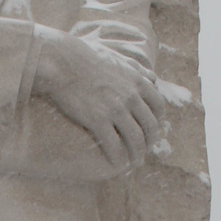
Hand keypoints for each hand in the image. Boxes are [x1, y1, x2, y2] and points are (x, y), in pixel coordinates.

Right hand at [31, 33, 164, 171]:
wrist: (63, 62)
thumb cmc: (86, 57)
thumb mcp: (118, 58)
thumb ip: (138, 69)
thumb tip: (153, 78)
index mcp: (137, 81)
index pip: (158, 106)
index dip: (158, 121)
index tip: (153, 130)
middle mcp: (131, 96)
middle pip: (150, 125)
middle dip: (150, 141)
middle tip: (146, 150)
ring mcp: (116, 109)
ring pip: (135, 138)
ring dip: (137, 154)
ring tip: (135, 162)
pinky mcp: (98, 120)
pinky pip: (113, 144)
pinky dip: (118, 157)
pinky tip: (117, 164)